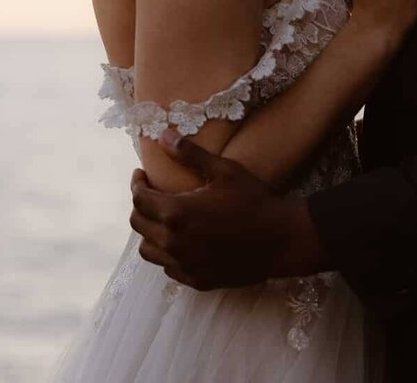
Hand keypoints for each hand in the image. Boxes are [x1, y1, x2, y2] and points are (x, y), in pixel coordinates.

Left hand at [130, 131, 329, 289]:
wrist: (280, 239)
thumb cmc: (253, 200)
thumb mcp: (224, 170)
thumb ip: (190, 154)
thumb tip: (163, 136)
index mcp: (177, 213)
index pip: (139, 199)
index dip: (136, 184)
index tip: (141, 174)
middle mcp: (174, 243)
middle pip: (138, 225)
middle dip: (139, 205)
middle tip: (149, 192)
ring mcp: (184, 265)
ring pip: (148, 250)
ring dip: (149, 232)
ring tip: (162, 218)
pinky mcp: (196, 280)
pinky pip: (168, 267)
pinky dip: (167, 252)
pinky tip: (181, 240)